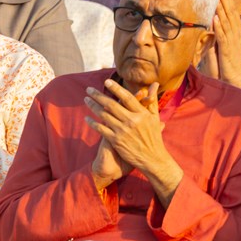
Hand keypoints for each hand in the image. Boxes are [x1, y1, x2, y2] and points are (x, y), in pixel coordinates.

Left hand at [87, 80, 182, 203]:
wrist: (153, 159)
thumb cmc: (154, 137)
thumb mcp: (155, 118)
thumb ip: (152, 100)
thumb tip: (154, 84)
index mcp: (141, 114)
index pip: (126, 97)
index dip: (115, 88)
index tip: (106, 82)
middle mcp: (132, 121)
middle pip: (111, 105)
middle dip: (97, 95)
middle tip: (88, 89)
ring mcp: (123, 131)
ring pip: (103, 115)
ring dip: (93, 106)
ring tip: (86, 99)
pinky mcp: (116, 141)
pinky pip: (101, 129)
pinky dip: (92, 123)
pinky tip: (86, 118)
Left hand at [210, 0, 240, 97]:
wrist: (237, 77)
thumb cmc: (230, 62)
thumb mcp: (226, 44)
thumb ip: (221, 34)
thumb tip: (214, 24)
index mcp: (236, 32)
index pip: (232, 12)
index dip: (227, 0)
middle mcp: (236, 34)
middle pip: (231, 13)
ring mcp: (232, 42)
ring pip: (227, 22)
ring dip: (221, 9)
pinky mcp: (227, 50)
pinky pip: (222, 36)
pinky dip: (218, 26)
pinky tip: (214, 18)